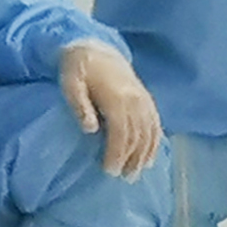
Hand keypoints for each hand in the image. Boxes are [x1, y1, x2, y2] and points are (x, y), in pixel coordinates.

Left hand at [62, 42, 162, 179]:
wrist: (97, 48)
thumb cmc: (78, 68)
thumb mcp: (70, 83)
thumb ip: (79, 105)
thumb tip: (90, 129)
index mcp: (117, 97)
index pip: (121, 132)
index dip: (117, 153)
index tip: (110, 170)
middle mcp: (135, 100)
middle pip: (137, 136)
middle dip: (131, 159)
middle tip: (123, 178)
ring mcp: (144, 100)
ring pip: (150, 133)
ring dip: (145, 155)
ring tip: (136, 173)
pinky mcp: (148, 100)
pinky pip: (156, 125)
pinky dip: (155, 142)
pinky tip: (150, 157)